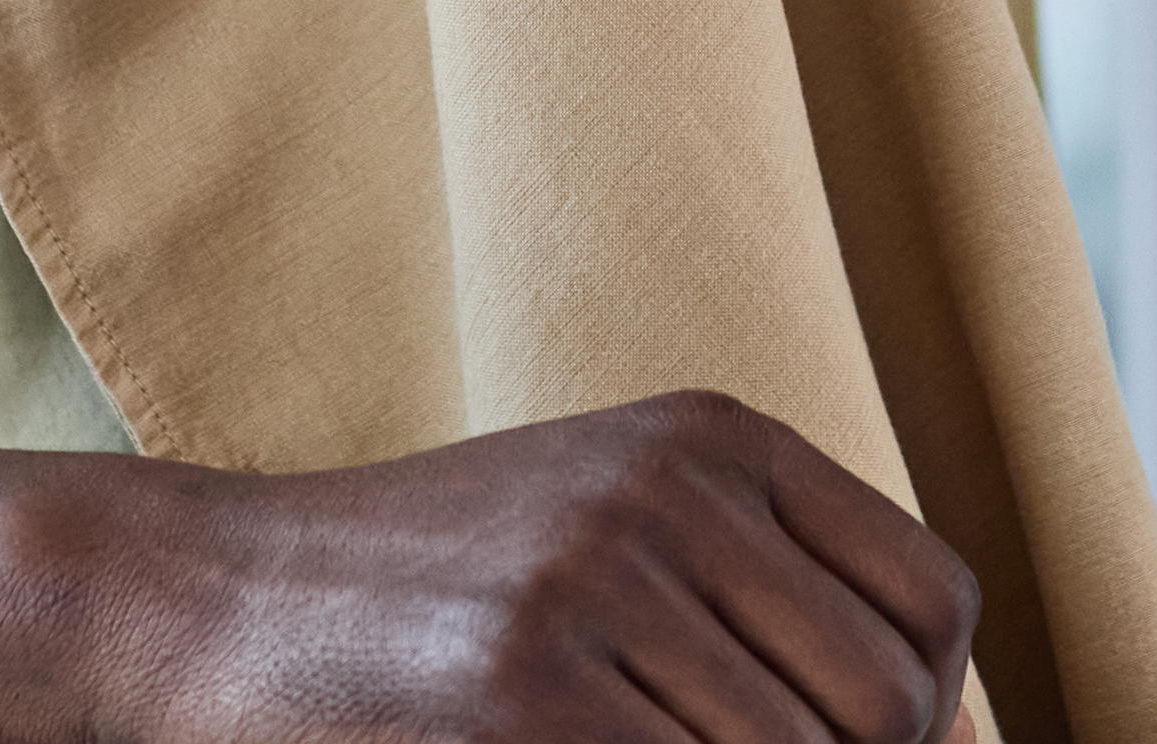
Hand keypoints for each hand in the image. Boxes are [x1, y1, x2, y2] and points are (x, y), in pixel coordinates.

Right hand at [80, 393, 977, 743]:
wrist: (201, 601)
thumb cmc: (420, 602)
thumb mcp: (608, 536)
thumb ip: (762, 603)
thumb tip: (955, 736)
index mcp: (713, 441)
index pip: (933, 604)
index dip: (929, 718)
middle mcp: (671, 493)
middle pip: (883, 710)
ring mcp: (596, 587)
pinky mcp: (525, 694)